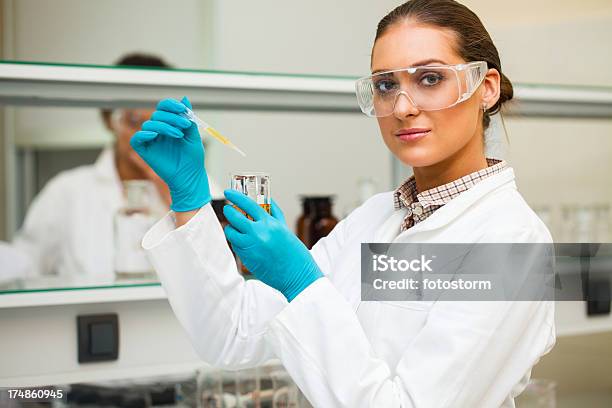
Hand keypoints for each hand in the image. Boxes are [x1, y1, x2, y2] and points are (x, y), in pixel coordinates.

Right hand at [130, 97, 210, 211]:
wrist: (190, 176)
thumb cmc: (193, 158)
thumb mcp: (193, 135)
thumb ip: (188, 118)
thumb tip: (185, 98)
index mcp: (170, 125)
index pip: (164, 107)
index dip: (171, 105)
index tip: (182, 109)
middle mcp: (159, 131)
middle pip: (157, 114)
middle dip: (171, 117)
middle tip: (184, 125)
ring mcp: (151, 140)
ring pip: (149, 125)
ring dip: (164, 126)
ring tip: (178, 135)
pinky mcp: (144, 151)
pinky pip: (137, 138)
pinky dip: (144, 134)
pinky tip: (155, 136)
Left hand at [223, 189, 322, 301]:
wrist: (297, 276)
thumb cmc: (294, 252)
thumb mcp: (285, 229)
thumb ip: (275, 213)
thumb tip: (267, 200)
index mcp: (270, 224)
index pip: (248, 204)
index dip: (236, 196)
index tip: (228, 192)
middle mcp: (258, 234)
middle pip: (234, 217)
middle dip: (229, 211)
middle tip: (228, 209)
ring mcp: (251, 247)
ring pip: (231, 233)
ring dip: (230, 228)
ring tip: (234, 227)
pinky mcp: (246, 259)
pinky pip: (235, 246)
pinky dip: (236, 241)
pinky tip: (243, 241)